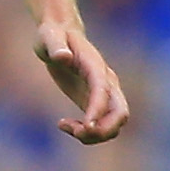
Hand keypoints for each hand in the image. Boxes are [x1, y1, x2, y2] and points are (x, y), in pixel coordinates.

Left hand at [33, 20, 128, 143]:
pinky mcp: (94, 102)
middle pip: (121, 113)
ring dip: (94, 134)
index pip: (103, 91)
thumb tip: (62, 56)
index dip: (98, 109)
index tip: (85, 126)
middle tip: (77, 132)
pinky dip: (86, 132)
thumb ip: (55, 46)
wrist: (59, 36)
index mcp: (96, 66)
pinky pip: (99, 125)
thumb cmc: (52, 36)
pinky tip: (62, 124)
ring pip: (113, 124)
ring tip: (65, 126)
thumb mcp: (48, 37)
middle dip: (104, 130)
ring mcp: (103, 94)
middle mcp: (106, 82)